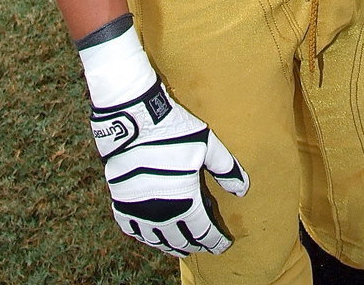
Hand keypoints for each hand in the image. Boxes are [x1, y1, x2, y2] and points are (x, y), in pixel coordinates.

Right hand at [80, 19, 248, 258]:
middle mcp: (161, 212)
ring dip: (170, 244)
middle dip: (195, 244)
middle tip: (204, 244)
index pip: (204, 232)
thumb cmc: (174, 129)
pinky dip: (145, 235)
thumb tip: (243, 189)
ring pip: (156, 239)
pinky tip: (152, 232)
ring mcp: (138, 210)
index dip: (215, 240)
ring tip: (180, 244)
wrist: (133, 118)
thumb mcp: (206, 144)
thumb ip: (226, 168)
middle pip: (181, 240)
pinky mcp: (120, 202)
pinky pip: (133, 229)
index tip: (223, 244)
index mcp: (185, 200)